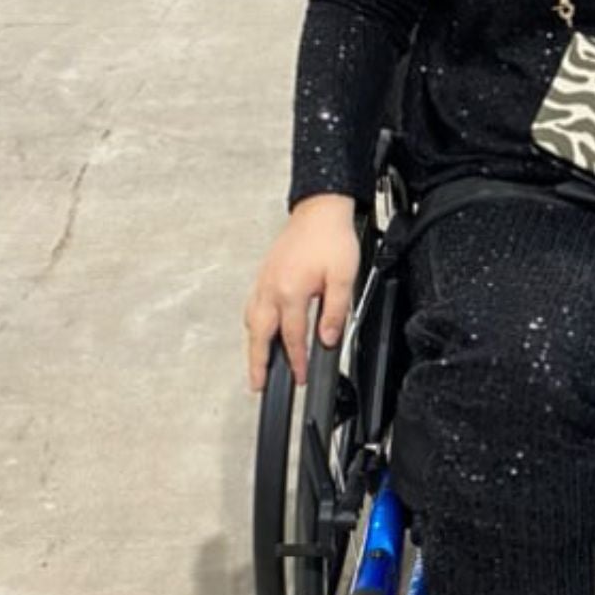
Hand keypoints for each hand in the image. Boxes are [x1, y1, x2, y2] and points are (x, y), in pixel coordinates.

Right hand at [244, 194, 359, 392]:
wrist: (320, 209)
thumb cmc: (331, 238)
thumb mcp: (343, 277)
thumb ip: (335, 311)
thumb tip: (327, 338)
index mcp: (290, 291)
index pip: (292, 337)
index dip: (297, 361)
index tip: (301, 376)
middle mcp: (271, 288)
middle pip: (260, 335)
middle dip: (258, 363)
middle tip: (257, 385)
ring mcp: (264, 281)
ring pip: (251, 321)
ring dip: (253, 345)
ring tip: (256, 364)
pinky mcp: (264, 274)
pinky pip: (252, 306)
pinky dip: (253, 324)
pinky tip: (258, 329)